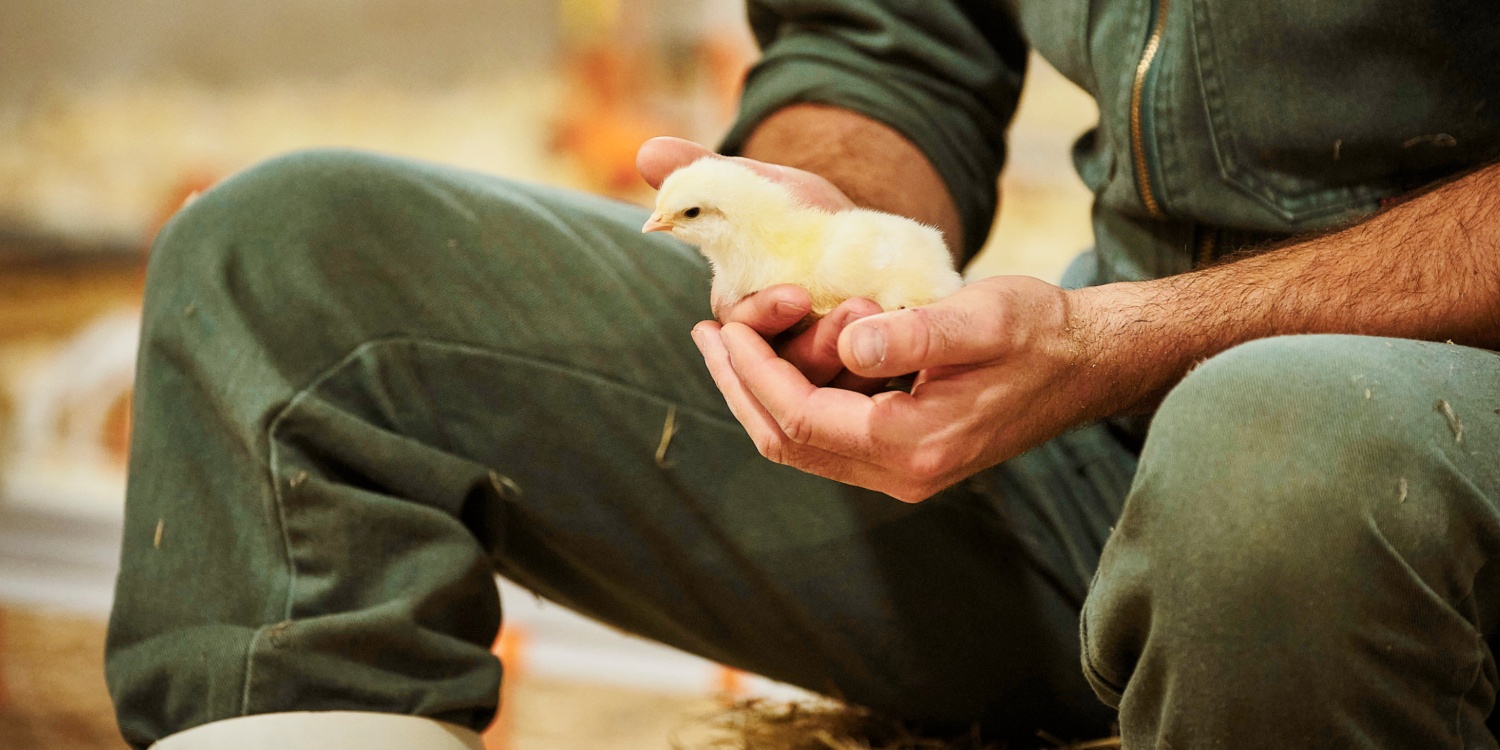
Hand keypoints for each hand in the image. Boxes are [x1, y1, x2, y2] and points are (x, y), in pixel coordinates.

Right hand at [638, 137, 881, 390]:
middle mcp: (775, 353)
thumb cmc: (801, 214)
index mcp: (741, 314)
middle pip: (788, 369)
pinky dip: (889, 371)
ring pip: (831, 386)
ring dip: (857, 358)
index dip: (764, 316)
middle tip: (858, 306)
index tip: (797, 294)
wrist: (863, 236)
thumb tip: (648, 152)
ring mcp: (822, 372)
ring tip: (883, 312)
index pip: (741, 330)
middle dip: (820, 343)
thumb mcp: (759, 188)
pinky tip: (911, 349)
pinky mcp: (864, 381)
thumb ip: (708, 176)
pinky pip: (873, 392)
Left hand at [690, 275, 1108, 501]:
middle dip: (740, 386)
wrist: (1088, 363)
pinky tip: (783, 352)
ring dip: (761, 390)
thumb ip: (916, 334)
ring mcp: (903, 470)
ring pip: (802, 442)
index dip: (754, 372)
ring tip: (734, 335)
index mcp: (915, 443)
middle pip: (789, 441)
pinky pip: (828, 433)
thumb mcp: (981, 318)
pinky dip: (794, 393)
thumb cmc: (1040, 332)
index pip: (802, 418)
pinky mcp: (906, 454)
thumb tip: (851, 343)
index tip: (723, 325)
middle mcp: (902, 472)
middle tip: (707, 333)